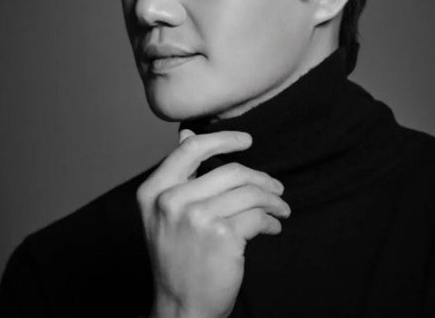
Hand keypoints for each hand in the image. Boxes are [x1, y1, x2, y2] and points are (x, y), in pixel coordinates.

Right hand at [137, 128, 290, 317]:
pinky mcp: (222, 236)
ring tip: (280, 208)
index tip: (247, 140)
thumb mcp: (164, 212)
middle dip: (261, 178)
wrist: (181, 309)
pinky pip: (258, 216)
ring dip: (272, 200)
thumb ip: (178, 173)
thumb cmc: (177, 257)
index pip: (191, 149)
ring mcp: (196, 218)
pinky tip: (273, 227)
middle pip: (230, 171)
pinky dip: (272, 220)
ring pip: (250, 193)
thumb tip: (186, 133)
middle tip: (276, 188)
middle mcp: (171, 201)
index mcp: (154, 191)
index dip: (223, 139)